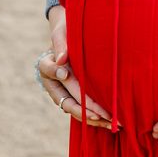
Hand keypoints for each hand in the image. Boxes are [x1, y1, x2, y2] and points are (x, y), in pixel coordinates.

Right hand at [39, 6, 115, 128]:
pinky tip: (110, 121)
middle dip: (87, 109)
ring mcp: (63, 92)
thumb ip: (60, 44)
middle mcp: (53, 84)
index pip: (51, 72)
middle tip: (103, 115)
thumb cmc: (65, 32)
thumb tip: (62, 61)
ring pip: (76, 110)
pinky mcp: (74, 95)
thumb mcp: (60, 33)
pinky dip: (95, 116)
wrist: (68, 36)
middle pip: (69, 100)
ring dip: (94, 118)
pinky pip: (83, 110)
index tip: (66, 74)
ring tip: (112, 124)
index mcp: (45, 66)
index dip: (59, 76)